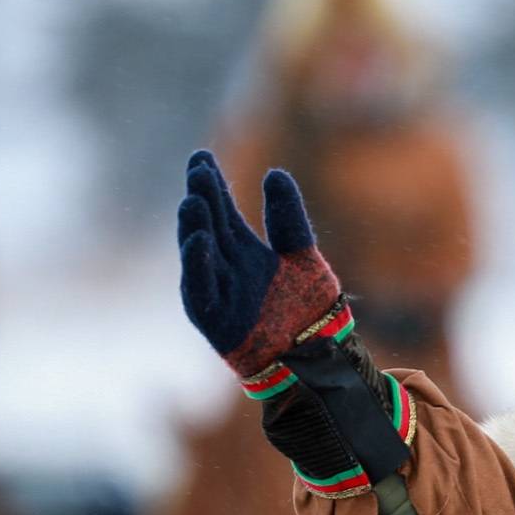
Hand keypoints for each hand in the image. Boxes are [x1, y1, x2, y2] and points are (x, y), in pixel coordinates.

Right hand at [177, 150, 339, 375]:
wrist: (319, 358)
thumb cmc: (310, 311)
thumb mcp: (303, 256)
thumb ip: (288, 219)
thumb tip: (275, 172)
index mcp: (244, 250)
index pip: (223, 209)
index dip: (212, 184)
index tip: (201, 156)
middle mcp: (225, 267)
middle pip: (209, 225)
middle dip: (202, 197)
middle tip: (198, 167)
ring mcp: (217, 292)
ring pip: (199, 254)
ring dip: (195, 228)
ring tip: (194, 200)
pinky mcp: (215, 318)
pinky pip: (202, 290)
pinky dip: (199, 266)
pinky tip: (199, 240)